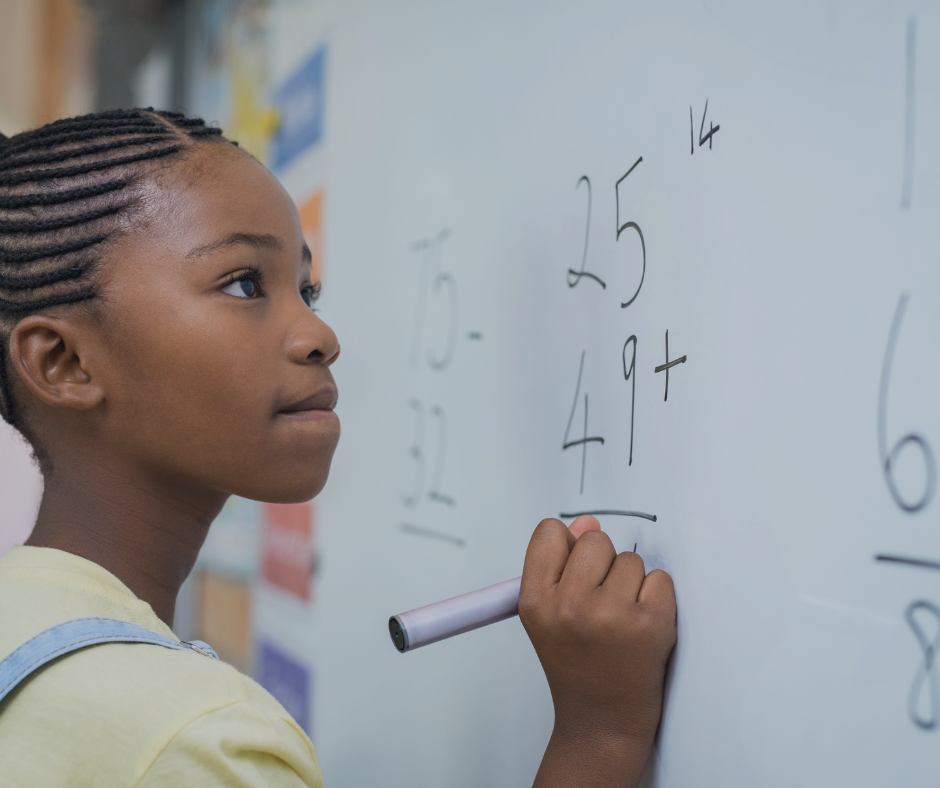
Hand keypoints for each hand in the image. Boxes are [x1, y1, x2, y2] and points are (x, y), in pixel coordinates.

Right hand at [519, 516, 676, 787]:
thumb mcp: (548, 615)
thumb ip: (560, 564)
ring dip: (631, 584)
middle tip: (600, 602)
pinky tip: (641, 626)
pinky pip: (660, 579)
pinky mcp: (650, 625)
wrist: (602, 722)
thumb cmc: (576, 666)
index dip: (567, 546)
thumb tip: (587, 523)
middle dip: (602, 564)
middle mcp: (570, 606)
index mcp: (535, 601)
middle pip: (595, 539)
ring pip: (630, 560)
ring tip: (620, 620)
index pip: (550, 533)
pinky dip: (656, 598)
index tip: (574, 569)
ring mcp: (611, 615)